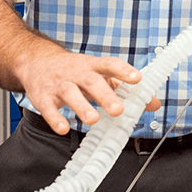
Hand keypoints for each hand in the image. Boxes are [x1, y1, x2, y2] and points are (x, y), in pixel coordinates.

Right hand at [17, 46, 156, 134]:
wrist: (38, 63)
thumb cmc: (76, 71)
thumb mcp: (100, 75)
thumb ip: (125, 88)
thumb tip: (153, 103)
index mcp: (93, 66)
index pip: (110, 64)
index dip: (124, 71)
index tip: (137, 79)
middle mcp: (77, 73)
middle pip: (92, 81)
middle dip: (106, 95)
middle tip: (118, 110)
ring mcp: (60, 85)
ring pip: (70, 93)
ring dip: (82, 107)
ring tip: (93, 120)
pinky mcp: (44, 98)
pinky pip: (49, 109)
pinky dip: (55, 119)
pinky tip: (64, 128)